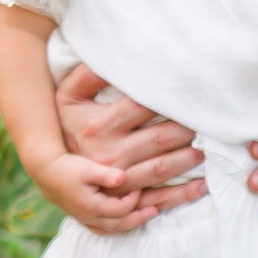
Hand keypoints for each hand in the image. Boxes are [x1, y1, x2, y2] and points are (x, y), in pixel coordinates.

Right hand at [31, 151, 152, 236]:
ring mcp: (84, 219)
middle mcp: (88, 217)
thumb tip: (123, 178)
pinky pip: (101, 229)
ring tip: (144, 217)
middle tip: (156, 211)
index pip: (120, 210)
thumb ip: (106, 174)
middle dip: (139, 218)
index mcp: (91, 206)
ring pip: (110, 229)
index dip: (133, 199)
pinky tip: (123, 221)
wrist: (45, 171)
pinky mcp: (80, 216)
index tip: (139, 185)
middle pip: (119, 225)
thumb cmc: (67, 167)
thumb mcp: (87, 168)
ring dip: (128, 224)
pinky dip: (114, 227)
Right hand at [54, 63, 206, 222]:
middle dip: (188, 128)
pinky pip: (158, 199)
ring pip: (163, 168)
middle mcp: (111, 154)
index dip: (170, 97)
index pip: (144, 107)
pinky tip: (203, 185)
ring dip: (190, 158)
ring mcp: (120, 180)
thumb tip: (113, 56)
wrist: (49, 169)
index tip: (191, 92)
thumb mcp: (68, 96)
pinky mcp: (125, 200)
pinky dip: (183, 194)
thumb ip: (88, 74)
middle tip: (208, 119)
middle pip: (160, 138)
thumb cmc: (66, 125)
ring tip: (208, 148)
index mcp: (100, 125)